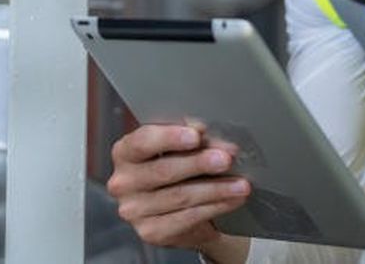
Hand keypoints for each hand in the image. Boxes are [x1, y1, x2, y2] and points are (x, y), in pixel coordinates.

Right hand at [107, 123, 251, 257]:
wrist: (177, 210)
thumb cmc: (175, 169)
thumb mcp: (178, 149)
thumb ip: (189, 139)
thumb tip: (207, 132)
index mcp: (125, 153)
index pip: (142, 142)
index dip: (169, 137)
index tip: (196, 135)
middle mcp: (123, 182)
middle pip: (163, 170)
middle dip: (198, 163)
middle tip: (226, 158)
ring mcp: (135, 210)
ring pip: (180, 196)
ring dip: (215, 189)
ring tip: (240, 183)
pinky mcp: (151, 232)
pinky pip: (187, 218)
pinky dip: (214, 207)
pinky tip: (232, 200)